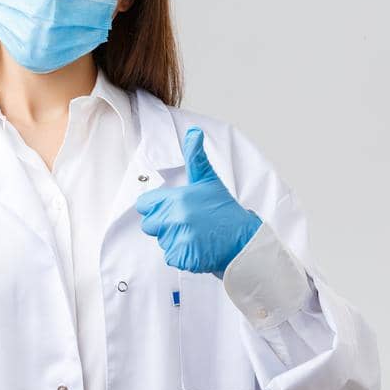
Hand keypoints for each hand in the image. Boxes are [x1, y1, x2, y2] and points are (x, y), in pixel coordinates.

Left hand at [134, 126, 261, 273]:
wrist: (245, 241)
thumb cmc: (225, 210)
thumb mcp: (208, 181)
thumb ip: (196, 158)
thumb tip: (194, 132)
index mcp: (177, 199)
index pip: (144, 205)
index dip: (156, 207)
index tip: (173, 209)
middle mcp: (176, 218)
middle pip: (149, 225)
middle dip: (164, 225)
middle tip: (189, 223)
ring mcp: (179, 238)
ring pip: (162, 241)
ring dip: (176, 240)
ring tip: (198, 234)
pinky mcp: (184, 256)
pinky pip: (171, 257)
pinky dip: (183, 255)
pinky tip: (199, 247)